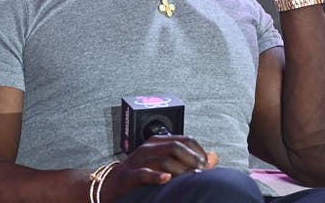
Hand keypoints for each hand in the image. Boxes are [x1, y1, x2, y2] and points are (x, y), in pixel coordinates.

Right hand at [100, 135, 217, 202]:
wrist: (110, 185)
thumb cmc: (140, 173)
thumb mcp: (166, 164)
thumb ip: (190, 160)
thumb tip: (214, 158)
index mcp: (159, 141)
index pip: (184, 139)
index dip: (198, 150)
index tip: (206, 163)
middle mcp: (149, 147)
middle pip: (176, 147)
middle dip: (191, 158)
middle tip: (201, 171)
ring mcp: (139, 160)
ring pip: (164, 159)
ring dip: (180, 169)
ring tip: (190, 178)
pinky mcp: (129, 174)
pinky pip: (144, 172)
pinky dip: (156, 175)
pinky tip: (166, 179)